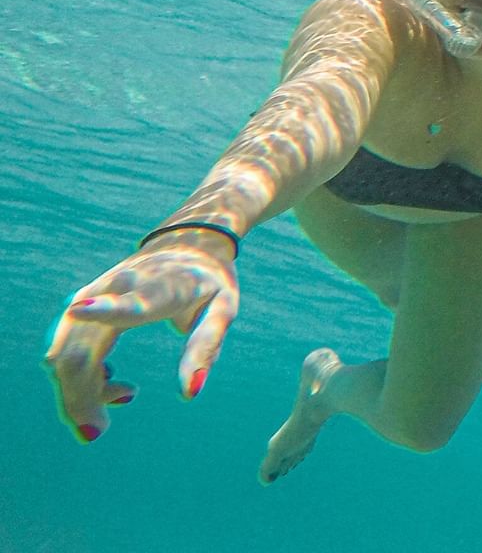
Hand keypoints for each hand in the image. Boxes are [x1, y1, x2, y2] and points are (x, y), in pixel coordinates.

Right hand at [43, 234, 239, 442]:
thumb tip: (189, 393)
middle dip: (80, 395)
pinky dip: (80, 376)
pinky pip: (67, 348)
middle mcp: (117, 287)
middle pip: (82, 347)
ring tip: (116, 406)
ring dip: (76, 391)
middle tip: (96, 432)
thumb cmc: (210, 280)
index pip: (131, 300)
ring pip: (66, 352)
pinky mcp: (82, 303)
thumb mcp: (224, 309)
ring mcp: (94, 293)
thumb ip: (206, 347)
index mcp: (161, 287)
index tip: (80, 309)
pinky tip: (115, 384)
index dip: (106, 307)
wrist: (188, 241)